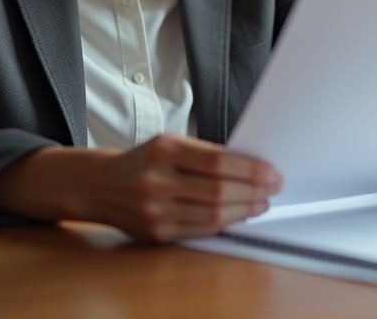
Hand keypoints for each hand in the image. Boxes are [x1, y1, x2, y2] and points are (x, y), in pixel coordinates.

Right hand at [92, 135, 281, 241]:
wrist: (102, 185)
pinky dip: (224, 224)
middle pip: (219, 191)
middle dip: (254, 192)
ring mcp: (155, 210)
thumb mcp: (171, 143)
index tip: (272, 173)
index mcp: (164, 150)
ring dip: (244, 211)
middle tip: (273, 189)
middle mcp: (157, 180)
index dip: (251, 170)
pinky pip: (200, 230)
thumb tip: (251, 166)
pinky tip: (238, 216)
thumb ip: (206, 153)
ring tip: (261, 203)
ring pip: (212, 215)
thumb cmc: (145, 161)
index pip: (219, 162)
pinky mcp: (156, 233)